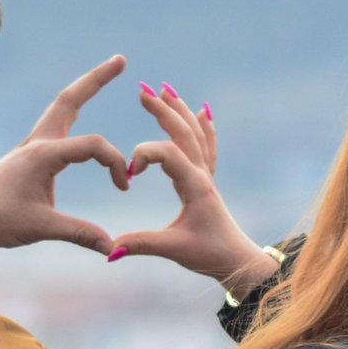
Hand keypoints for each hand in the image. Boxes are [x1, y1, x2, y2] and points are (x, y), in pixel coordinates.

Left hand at [0, 56, 131, 252]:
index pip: (94, 145)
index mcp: (44, 154)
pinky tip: (81, 107)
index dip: (116, 163)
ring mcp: (33, 144)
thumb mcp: (39, 227)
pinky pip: (58, 121)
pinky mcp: (31, 152)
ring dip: (84, 89)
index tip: (123, 187)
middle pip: (70, 99)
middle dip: (96, 79)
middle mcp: (39, 141)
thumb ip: (78, 233)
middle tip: (120, 60)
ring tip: (107, 71)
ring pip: (63, 106)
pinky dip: (74, 109)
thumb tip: (111, 247)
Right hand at [111, 83, 277, 296]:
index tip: (128, 176)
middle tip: (142, 90)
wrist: (237, 260)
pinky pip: (207, 147)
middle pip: (183, 132)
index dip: (143, 156)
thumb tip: (110, 250)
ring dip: (179, 110)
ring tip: (165, 88)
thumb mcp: (173, 250)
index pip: (168, 153)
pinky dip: (204, 127)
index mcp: (195, 185)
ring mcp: (206, 176)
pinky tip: (203, 112)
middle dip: (162, 109)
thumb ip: (141, 245)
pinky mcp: (207, 182)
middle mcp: (202, 174)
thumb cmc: (209, 254)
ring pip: (195, 134)